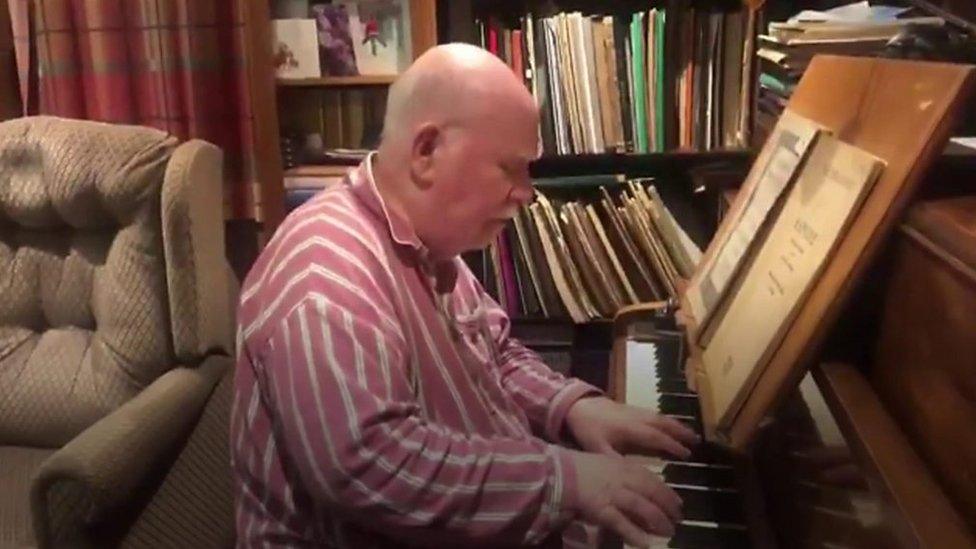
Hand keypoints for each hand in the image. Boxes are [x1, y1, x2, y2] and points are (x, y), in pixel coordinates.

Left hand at [565, 396, 699, 458]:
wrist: (578, 405)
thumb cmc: (587, 428)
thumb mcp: (597, 448)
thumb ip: (614, 460)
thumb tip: (631, 474)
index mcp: (631, 429)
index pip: (656, 437)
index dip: (672, 445)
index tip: (686, 454)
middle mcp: (637, 418)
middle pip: (664, 424)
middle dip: (681, 433)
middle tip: (697, 442)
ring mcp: (636, 411)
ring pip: (661, 417)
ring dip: (677, 425)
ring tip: (691, 434)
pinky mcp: (632, 408)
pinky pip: (655, 413)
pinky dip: (667, 419)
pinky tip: (672, 425)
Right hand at [569, 450, 681, 544]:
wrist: (557, 472)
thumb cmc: (578, 466)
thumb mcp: (604, 462)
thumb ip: (621, 473)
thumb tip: (640, 487)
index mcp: (622, 465)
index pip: (651, 479)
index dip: (667, 491)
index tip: (678, 502)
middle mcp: (622, 478)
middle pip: (651, 492)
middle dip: (668, 506)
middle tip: (679, 519)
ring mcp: (612, 494)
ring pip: (641, 507)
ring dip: (658, 520)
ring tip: (669, 532)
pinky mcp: (601, 509)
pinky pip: (621, 523)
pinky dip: (634, 534)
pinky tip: (645, 544)